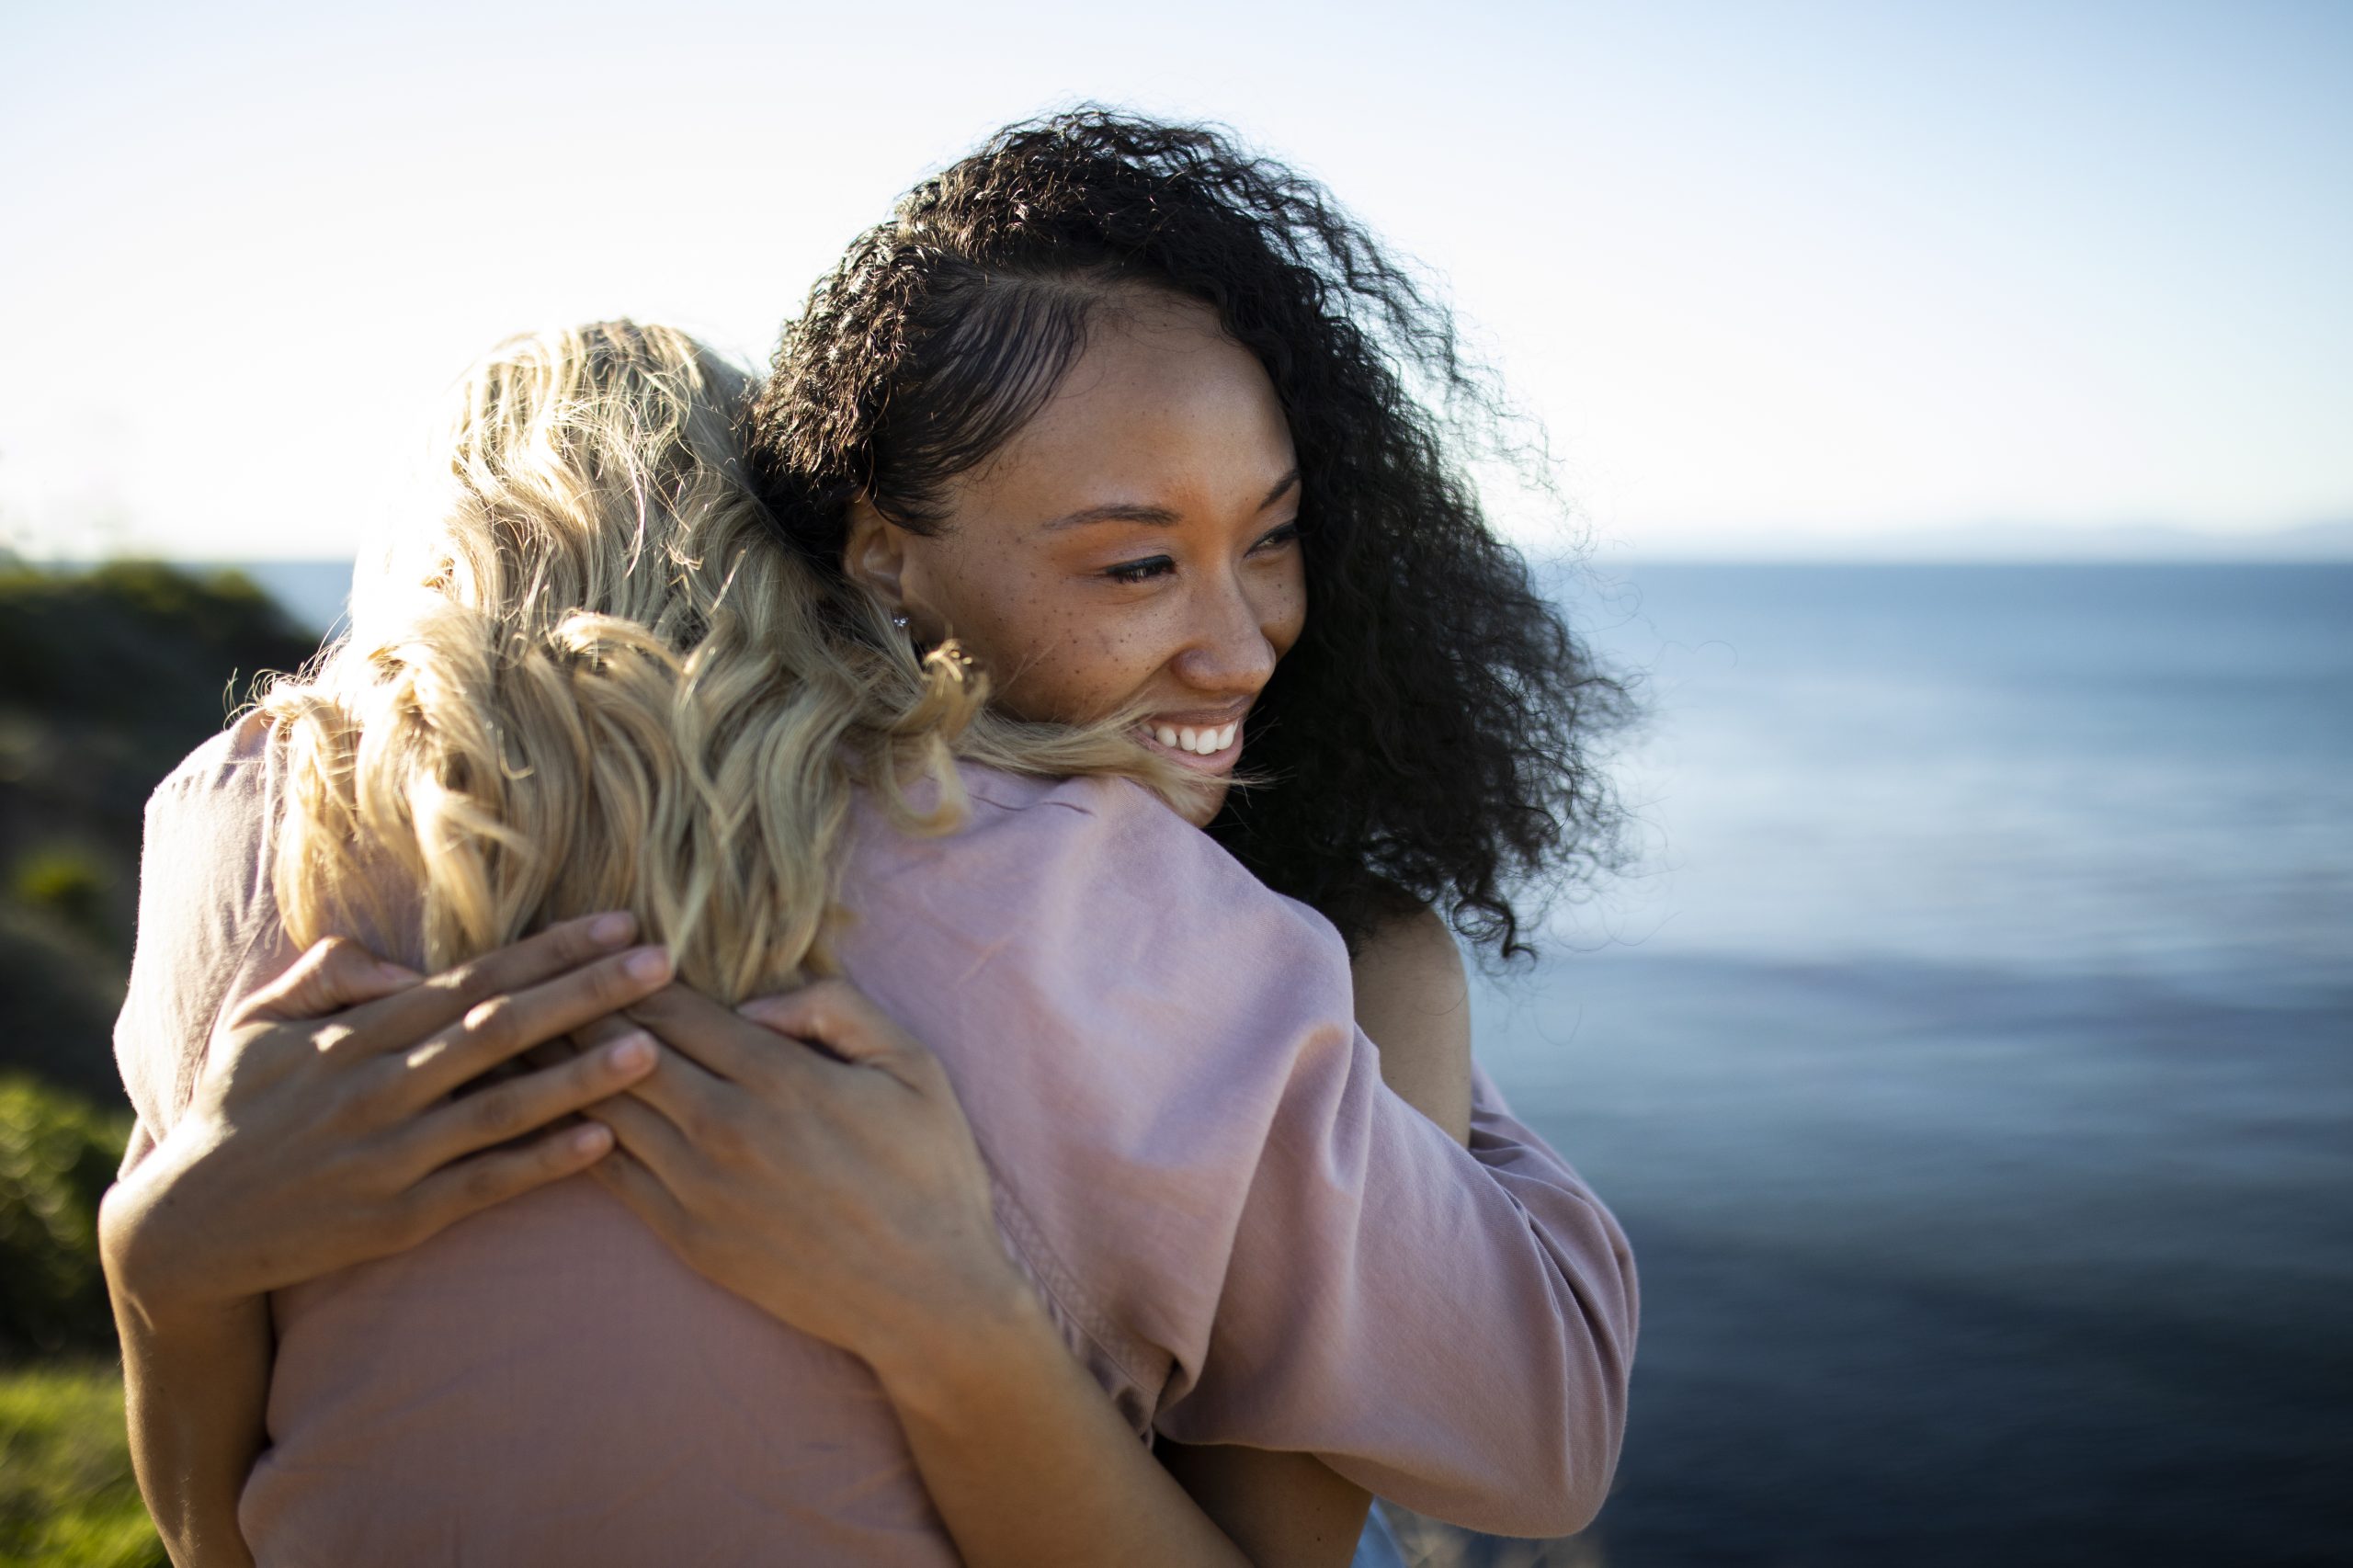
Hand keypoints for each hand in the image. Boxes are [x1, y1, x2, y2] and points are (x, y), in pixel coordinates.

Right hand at [100, 913, 674, 1331]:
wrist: (185, 1230)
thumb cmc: (236, 1111)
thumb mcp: (258, 1024)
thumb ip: (330, 975)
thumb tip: (402, 959)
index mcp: (359, 1035)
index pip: (474, 979)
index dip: (551, 950)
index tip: (619, 921)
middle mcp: (381, 1089)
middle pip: (501, 1030)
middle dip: (587, 993)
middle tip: (663, 962)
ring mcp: (393, 1158)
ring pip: (503, 1108)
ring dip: (581, 1075)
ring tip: (652, 1048)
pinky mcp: (400, 1219)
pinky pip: (485, 1185)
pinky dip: (544, 1162)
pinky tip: (604, 1141)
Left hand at [579, 980, 1027, 1371]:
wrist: (926, 1297)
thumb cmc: (929, 1172)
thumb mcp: (913, 1066)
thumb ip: (837, 1009)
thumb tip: (752, 1002)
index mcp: (781, 1078)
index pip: (675, 1009)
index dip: (631, 974)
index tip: (606, 949)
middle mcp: (727, 1129)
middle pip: (623, 1053)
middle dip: (584, 1012)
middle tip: (551, 984)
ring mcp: (700, 1188)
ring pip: (605, 1111)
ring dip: (566, 1069)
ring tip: (534, 1035)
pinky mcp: (687, 1238)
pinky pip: (611, 1174)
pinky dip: (578, 1135)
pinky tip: (559, 1111)